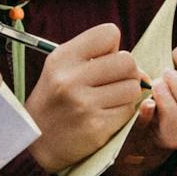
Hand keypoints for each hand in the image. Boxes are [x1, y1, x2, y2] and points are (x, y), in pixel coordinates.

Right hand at [24, 23, 146, 172]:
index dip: (112, 48)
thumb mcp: (62, 68)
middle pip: (127, 61)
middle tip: (114, 82)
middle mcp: (70, 79)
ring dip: (127, 93)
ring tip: (110, 99)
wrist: (38, 141)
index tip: (103, 61)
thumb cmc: (57, 99)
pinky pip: (129, 110)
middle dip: (127, 72)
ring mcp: (83, 104)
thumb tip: (139, 66)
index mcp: (62, 58)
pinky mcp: (96, 126)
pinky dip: (123, 112)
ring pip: (133, 87)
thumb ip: (96, 56)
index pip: (109, 34)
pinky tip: (106, 115)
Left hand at [112, 47, 176, 175]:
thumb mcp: (174, 85)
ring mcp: (165, 138)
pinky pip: (146, 132)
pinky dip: (146, 116)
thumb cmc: (154, 100)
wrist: (130, 136)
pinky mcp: (140, 139)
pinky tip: (144, 104)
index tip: (175, 53)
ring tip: (154, 86)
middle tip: (164, 73)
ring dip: (169, 103)